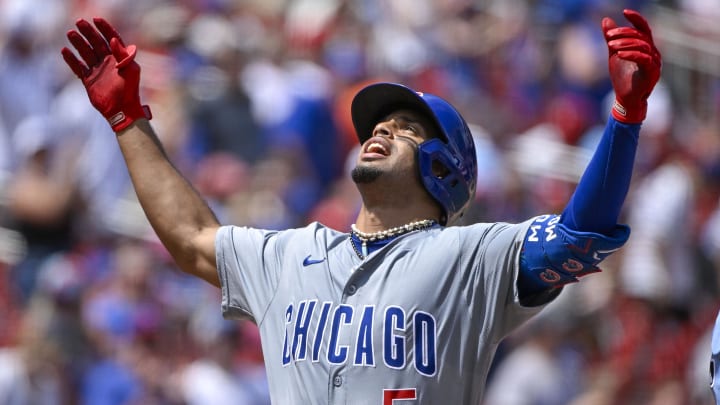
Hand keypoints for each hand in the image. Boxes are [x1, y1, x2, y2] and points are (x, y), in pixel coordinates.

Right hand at [61, 18, 150, 131]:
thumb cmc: (130, 90)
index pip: (111, 38)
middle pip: (96, 43)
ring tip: (70, 33)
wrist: (122, 110)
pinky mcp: (89, 80)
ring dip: (78, 43)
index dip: (104, 28)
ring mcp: (97, 70)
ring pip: (85, 53)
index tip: (96, 19)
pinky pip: (78, 67)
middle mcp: (107, 62)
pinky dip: (71, 60)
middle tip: (79, 22)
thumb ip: (123, 55)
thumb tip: (113, 40)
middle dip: (88, 32)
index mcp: (119, 58)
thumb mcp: (131, 70)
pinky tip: (64, 51)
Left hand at [602, 9, 661, 123]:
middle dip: (624, 34)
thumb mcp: (614, 54)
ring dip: (625, 44)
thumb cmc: (622, 77)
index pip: (644, 28)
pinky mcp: (652, 73)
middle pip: (641, 36)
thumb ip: (611, 39)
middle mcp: (653, 53)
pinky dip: (631, 55)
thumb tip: (606, 20)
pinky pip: (644, 59)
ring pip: (642, 46)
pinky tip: (619, 54)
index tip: (624, 11)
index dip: (636, 18)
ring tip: (610, 46)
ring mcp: (655, 63)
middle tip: (608, 37)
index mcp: (646, 47)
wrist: (626, 99)